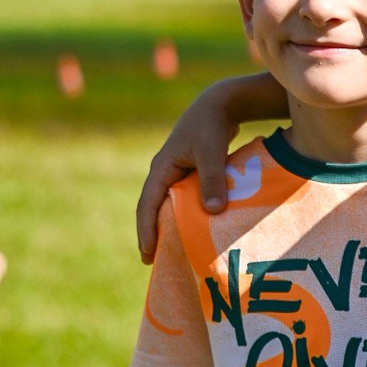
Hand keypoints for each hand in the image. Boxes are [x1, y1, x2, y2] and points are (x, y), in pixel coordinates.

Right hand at [135, 83, 269, 259]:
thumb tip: (213, 211)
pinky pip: (182, 199)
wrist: (220, 104)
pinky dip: (184, 215)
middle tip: (156, 262)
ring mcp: (176, 172)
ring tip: (172, 251)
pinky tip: (193, 229)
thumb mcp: (212, 152)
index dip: (146, 232)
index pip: (147, 205)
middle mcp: (164, 172)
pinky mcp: (189, 172)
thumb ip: (213, 179)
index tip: (147, 256)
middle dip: (152, 233)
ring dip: (168, 225)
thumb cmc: (212, 126)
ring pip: (167, 205)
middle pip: (152, 208)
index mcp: (161, 168)